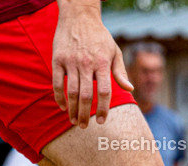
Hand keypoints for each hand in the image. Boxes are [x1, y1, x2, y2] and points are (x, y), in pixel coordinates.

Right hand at [51, 3, 132, 127]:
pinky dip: (59, 97)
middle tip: (84, 127)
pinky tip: (62, 107)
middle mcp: (86, 63)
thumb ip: (120, 71)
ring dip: (72, 110)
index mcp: (102, 63)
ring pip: (71, 92)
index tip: (101, 120)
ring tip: (73, 121)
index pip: (104, 91)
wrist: (78, 16)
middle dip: (84, 114)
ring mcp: (70, 62)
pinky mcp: (57, 59)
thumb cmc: (99, 36)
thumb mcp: (114, 51)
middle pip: (86, 96)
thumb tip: (130, 89)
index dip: (103, 108)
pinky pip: (57, 83)